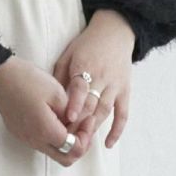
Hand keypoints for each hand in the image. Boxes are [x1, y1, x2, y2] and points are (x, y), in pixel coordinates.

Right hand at [0, 56, 86, 166]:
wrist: (1, 75)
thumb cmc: (28, 80)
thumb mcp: (58, 93)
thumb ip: (72, 114)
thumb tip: (76, 125)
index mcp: (46, 131)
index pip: (75, 149)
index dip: (87, 137)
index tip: (88, 120)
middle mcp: (35, 140)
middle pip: (65, 159)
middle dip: (79, 146)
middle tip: (84, 128)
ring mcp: (25, 138)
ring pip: (53, 151)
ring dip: (66, 141)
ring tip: (70, 120)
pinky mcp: (20, 133)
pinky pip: (41, 143)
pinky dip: (53, 137)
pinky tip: (56, 118)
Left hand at [53, 9, 135, 150]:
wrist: (115, 32)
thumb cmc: (86, 45)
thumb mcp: (68, 55)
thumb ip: (59, 77)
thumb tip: (50, 101)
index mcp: (85, 66)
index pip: (80, 88)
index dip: (74, 104)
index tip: (67, 118)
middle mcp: (102, 77)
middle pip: (91, 104)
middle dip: (80, 123)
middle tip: (68, 138)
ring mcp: (115, 85)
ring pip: (105, 111)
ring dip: (93, 128)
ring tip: (81, 143)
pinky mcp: (125, 91)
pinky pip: (123, 113)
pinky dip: (117, 130)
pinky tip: (108, 144)